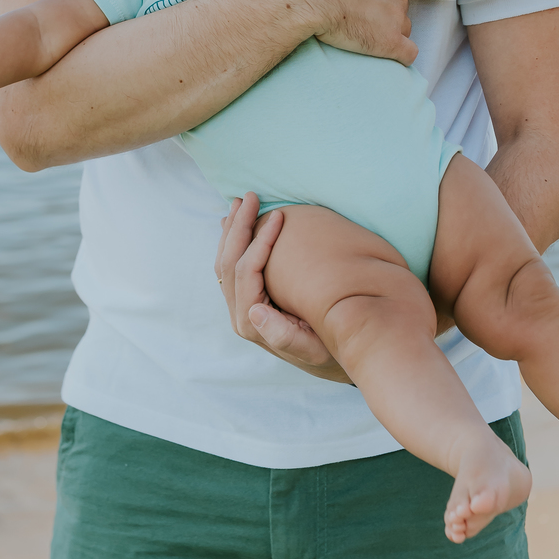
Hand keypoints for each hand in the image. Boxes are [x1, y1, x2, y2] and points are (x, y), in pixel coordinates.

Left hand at [215, 194, 350, 382]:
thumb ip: (284, 335)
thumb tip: (254, 310)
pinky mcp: (247, 301)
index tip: (279, 215)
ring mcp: (240, 308)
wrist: (333, 361)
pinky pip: (232, 268)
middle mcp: (241, 315)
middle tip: (250, 196)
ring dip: (231, 231)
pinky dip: (234, 243)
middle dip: (239, 226)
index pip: (246, 273)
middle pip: (228, 263)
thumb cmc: (331, 351)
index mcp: (252, 324)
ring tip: (239, 203)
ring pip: (225, 263)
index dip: (261, 240)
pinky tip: (238, 225)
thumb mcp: (315, 348)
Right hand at [292, 0, 416, 64]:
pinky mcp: (389, 42)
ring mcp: (396, 17)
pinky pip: (406, 53)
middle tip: (353, 15)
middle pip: (397, 5)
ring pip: (400, 28)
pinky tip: (381, 52)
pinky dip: (397, 54)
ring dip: (386, 32)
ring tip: (359, 34)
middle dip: (380, 12)